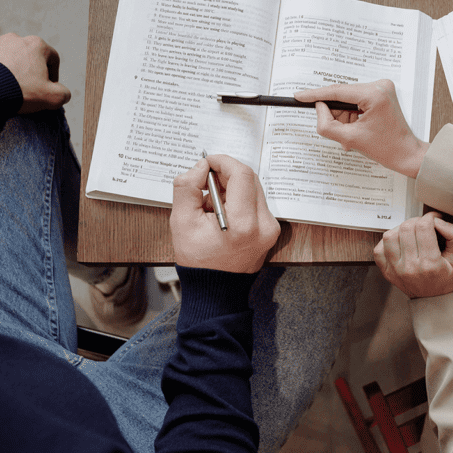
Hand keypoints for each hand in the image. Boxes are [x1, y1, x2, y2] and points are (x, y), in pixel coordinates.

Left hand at [0, 28, 71, 112]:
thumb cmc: (18, 92)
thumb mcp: (52, 98)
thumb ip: (63, 93)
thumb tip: (62, 92)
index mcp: (36, 45)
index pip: (52, 58)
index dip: (52, 74)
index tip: (46, 87)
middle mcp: (15, 37)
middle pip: (26, 53)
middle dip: (26, 68)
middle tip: (21, 86)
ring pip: (3, 51)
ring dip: (4, 63)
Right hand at [170, 154, 280, 272]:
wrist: (215, 290)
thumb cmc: (198, 260)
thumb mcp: (181, 221)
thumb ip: (188, 187)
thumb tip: (201, 166)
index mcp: (244, 224)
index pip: (241, 175)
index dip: (222, 161)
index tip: (206, 162)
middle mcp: (264, 225)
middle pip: (250, 179)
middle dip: (225, 174)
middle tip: (205, 183)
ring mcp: (271, 228)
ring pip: (253, 188)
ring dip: (231, 187)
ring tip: (211, 204)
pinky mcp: (271, 230)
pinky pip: (256, 201)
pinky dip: (238, 199)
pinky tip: (222, 213)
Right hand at [294, 79, 428, 177]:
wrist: (405, 153)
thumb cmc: (385, 148)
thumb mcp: (349, 139)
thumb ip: (327, 124)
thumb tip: (319, 108)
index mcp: (374, 94)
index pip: (337, 91)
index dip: (315, 95)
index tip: (299, 96)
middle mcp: (379, 85)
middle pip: (342, 96)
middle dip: (336, 115)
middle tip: (338, 132)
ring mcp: (381, 88)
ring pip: (348, 99)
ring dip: (344, 118)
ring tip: (351, 136)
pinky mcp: (381, 93)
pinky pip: (356, 100)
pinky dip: (351, 115)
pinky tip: (356, 130)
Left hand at [374, 212, 452, 298]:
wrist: (435, 303)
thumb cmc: (447, 279)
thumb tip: (437, 220)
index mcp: (430, 264)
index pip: (423, 227)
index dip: (430, 217)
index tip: (434, 219)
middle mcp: (410, 267)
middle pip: (406, 228)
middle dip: (416, 221)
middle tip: (424, 226)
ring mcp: (396, 270)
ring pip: (389, 236)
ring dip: (400, 229)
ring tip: (410, 233)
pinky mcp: (387, 272)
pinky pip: (378, 250)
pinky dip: (387, 242)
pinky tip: (399, 243)